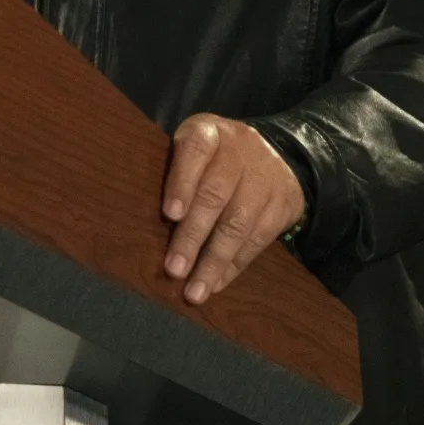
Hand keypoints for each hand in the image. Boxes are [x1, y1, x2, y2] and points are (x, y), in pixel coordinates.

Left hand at [161, 114, 306, 305]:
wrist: (277, 153)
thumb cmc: (214, 159)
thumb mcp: (193, 149)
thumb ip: (173, 176)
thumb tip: (140, 225)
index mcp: (209, 133)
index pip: (196, 149)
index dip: (182, 181)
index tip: (169, 215)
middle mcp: (240, 149)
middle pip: (215, 194)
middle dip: (192, 236)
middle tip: (174, 269)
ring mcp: (265, 176)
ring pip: (238, 224)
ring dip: (213, 262)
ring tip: (195, 291)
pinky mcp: (283, 203)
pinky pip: (257, 240)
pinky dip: (234, 266)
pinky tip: (216, 283)